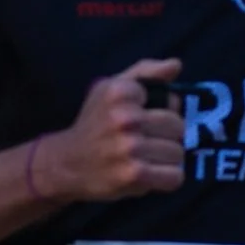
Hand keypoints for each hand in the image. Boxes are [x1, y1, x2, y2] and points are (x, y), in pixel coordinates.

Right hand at [31, 58, 185, 202]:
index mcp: (119, 92)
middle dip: (166, 136)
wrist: (66, 163)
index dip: (162, 111)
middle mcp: (124, 118)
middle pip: (178, 127)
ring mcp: (129, 147)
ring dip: (165, 160)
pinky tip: (148, 175)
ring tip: (144, 158)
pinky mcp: (134, 174)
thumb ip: (144, 72)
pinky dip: (166, 179)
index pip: (172, 102)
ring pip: (178, 152)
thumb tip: (176, 64)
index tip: (140, 118)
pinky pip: (175, 176)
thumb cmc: (94, 124)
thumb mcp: (110, 89)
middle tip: (144, 141)